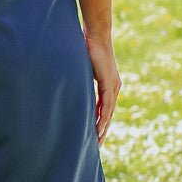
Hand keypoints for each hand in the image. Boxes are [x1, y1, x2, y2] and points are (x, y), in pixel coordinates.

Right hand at [84, 29, 120, 146]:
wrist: (96, 35)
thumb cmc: (87, 48)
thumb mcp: (83, 69)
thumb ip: (79, 79)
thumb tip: (68, 85)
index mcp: (108, 85)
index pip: (104, 109)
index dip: (99, 122)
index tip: (94, 135)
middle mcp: (114, 87)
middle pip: (108, 115)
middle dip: (102, 131)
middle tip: (96, 146)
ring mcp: (113, 86)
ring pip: (108, 113)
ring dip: (103, 128)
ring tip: (97, 142)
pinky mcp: (110, 84)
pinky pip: (106, 106)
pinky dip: (102, 118)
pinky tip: (98, 129)